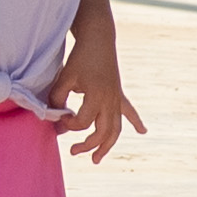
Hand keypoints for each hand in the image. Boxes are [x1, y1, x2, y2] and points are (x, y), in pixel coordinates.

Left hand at [49, 25, 140, 166]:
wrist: (98, 38)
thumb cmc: (80, 57)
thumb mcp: (65, 77)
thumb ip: (57, 98)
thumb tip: (54, 117)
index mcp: (96, 96)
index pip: (81, 122)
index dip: (67, 124)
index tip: (59, 117)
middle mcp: (110, 100)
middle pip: (102, 132)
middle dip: (88, 145)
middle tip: (73, 151)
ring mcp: (116, 98)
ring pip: (116, 128)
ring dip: (107, 145)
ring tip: (97, 159)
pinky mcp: (118, 93)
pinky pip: (129, 111)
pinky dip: (136, 121)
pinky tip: (142, 131)